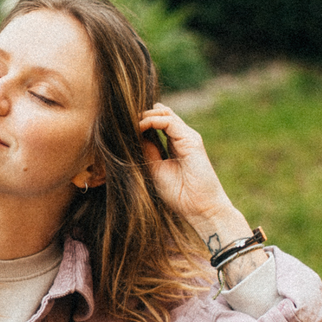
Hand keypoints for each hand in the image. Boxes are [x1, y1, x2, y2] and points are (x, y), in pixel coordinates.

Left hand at [135, 102, 245, 236]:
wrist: (199, 207)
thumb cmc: (179, 194)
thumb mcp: (155, 169)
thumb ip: (147, 151)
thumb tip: (133, 135)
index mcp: (175, 145)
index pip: (157, 123)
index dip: (141, 121)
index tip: (123, 126)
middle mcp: (182, 138)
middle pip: (161, 113)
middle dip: (141, 114)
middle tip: (124, 121)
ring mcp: (188, 137)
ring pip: (164, 113)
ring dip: (144, 116)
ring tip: (130, 123)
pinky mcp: (191, 139)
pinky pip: (168, 121)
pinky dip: (151, 121)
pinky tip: (139, 127)